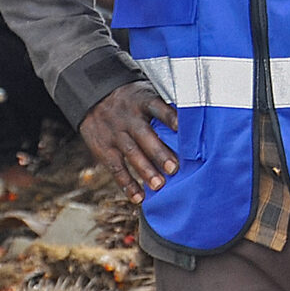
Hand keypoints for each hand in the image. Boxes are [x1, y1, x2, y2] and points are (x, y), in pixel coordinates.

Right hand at [80, 81, 178, 200]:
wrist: (94, 97)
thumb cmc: (132, 100)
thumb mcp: (146, 93)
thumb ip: (165, 107)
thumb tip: (196, 124)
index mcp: (142, 101)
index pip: (158, 108)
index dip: (170, 118)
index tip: (182, 129)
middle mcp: (128, 117)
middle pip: (144, 135)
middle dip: (159, 153)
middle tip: (174, 168)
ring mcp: (115, 133)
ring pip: (131, 153)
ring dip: (145, 171)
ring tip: (159, 185)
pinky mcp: (103, 148)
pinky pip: (116, 168)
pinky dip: (127, 184)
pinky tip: (139, 197)